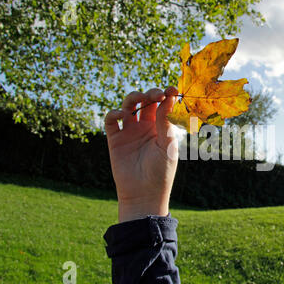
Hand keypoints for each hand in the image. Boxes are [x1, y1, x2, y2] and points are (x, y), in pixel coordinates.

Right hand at [104, 87, 178, 222]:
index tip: (172, 90)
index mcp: (161, 128)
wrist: (144, 194)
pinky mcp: (115, 140)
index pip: (162, 105)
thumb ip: (164, 121)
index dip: (166, 95)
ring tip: (140, 99)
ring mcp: (129, 132)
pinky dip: (114, 114)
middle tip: (156, 94)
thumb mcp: (167, 145)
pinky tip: (121, 115)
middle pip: (145, 102)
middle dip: (150, 94)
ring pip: (128, 106)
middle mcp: (145, 127)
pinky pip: (111, 121)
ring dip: (133, 98)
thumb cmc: (161, 171)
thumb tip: (167, 98)